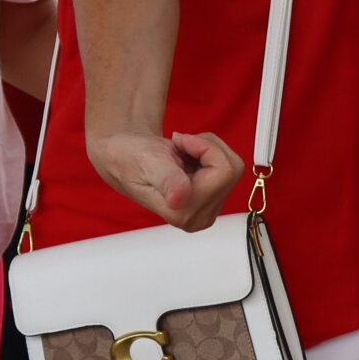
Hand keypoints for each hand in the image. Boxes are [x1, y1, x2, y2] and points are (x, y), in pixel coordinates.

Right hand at [88, 129, 245, 231]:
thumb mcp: (149, 163)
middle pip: (230, 170)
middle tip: (179, 146)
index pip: (223, 172)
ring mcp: (206, 211)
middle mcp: (198, 218)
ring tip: (180, 153)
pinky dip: (209, 155)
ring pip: (232, 167)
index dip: (204, 147)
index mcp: (183, 213)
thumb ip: (167, 180)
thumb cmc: (131, 158)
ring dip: (207, 150)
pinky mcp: (212, 202)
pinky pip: (228, 169)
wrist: (126, 156)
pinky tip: (187, 159)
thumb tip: (178, 200)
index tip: (180, 142)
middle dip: (206, 147)